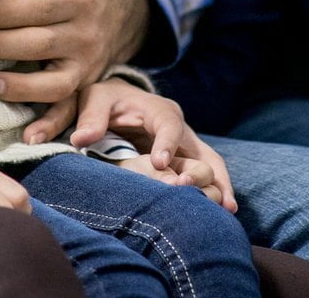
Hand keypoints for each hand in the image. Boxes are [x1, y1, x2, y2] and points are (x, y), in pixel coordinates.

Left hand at [0, 0, 148, 144]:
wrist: (122, 14)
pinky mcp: (83, 87)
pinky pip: (68, 111)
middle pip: (37, 44)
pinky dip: (50, 126)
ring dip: (16, 86)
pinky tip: (26, 137)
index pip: (36, 8)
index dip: (1, 12)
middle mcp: (85, 34)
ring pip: (52, 83)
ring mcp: (86, 65)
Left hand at [73, 79, 235, 212]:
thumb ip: (90, 117)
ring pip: (209, 164)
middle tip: (210, 195)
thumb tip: (82, 139)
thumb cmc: (107, 99)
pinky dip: (213, 189)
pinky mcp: (183, 161)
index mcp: (159, 109)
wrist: (117, 99)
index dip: (167, 144)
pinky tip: (220, 211)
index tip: (159, 163)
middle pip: (201, 149)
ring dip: (219, 184)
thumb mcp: (95, 99)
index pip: (169, 125)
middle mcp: (179, 127)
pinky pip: (203, 174)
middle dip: (206, 171)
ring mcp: (185, 145)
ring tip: (226, 210)